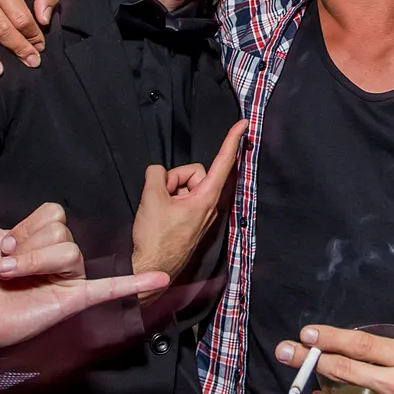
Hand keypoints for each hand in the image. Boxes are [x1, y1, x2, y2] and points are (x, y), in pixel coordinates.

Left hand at [0, 168, 166, 359]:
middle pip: (62, 231)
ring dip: (34, 261)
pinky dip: (136, 282)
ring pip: (70, 252)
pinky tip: (159, 278)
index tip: (2, 244)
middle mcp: (59, 258)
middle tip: (5, 264)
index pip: (54, 214)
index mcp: (43, 239)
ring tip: (11, 276)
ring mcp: (68, 279)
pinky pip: (110, 288)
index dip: (27, 226)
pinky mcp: (72, 300)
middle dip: (28, 245)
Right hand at [132, 120, 248, 283]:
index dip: (232, 141)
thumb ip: (156, 175)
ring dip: (169, 192)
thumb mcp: (150, 198)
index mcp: (205, 198)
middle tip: (160, 197)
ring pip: (184, 186)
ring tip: (158, 211)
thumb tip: (158, 173)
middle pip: (193, 173)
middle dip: (174, 178)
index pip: (223, 163)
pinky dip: (169, 202)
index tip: (243, 125)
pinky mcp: (192, 221)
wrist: (151, 269)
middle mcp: (208, 205)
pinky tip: (159, 217)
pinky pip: (181, 200)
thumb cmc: (155, 239)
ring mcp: (200, 214)